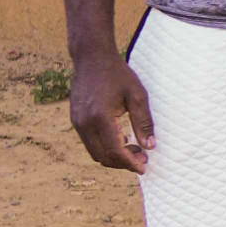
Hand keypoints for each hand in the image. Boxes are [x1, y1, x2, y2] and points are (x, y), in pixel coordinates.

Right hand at [69, 58, 155, 172]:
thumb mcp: (137, 95)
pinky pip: (90, 142)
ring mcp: (77, 122)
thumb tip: (150, 146)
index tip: (144, 168)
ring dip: (113, 157)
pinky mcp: (75, 120)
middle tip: (143, 159)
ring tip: (134, 150)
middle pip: (103, 157)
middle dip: (123, 163)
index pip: (115, 151)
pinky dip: (105, 148)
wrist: (92, 58)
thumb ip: (144, 122)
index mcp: (100, 117)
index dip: (130, 163)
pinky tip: (121, 140)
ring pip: (94, 152)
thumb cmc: (117, 74)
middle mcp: (84, 123)